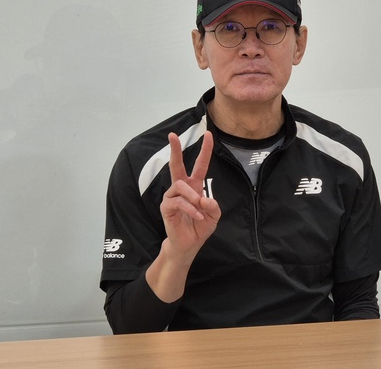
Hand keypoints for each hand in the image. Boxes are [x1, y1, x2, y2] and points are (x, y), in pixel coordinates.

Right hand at [159, 131, 220, 259]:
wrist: (189, 245)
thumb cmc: (200, 227)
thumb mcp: (214, 216)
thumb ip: (214, 206)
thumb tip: (204, 198)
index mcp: (195, 186)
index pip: (200, 165)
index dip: (205, 150)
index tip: (208, 134)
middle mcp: (182, 188)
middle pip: (176, 165)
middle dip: (175, 149)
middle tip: (172, 135)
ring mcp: (172, 196)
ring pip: (180, 186)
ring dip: (192, 197)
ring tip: (199, 209)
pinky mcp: (166, 207)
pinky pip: (177, 202)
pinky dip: (189, 209)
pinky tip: (196, 216)